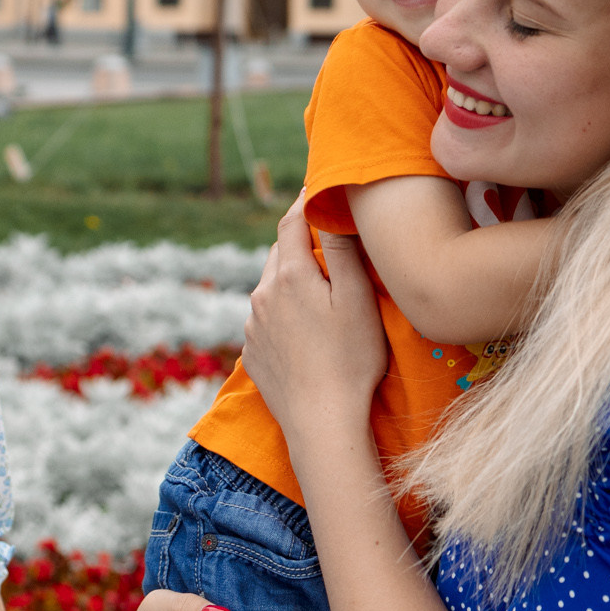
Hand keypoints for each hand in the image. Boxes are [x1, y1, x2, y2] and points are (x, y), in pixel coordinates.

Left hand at [243, 197, 387, 438]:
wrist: (322, 424)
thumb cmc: (350, 360)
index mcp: (290, 275)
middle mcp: (263, 295)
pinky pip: (266, 318)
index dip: (304, 201)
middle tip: (323, 233)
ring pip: (271, 286)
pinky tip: (304, 328)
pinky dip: (282, 311)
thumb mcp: (357, 298)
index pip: (291, 222)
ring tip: (317, 285)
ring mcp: (254, 325)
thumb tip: (329, 208)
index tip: (317, 187)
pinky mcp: (252, 353)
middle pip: (279, 252)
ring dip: (290, 278)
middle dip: (299, 239)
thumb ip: (341, 250)